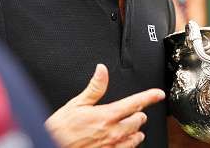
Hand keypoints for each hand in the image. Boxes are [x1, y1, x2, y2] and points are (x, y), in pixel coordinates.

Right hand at [45, 64, 165, 147]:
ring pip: (136, 137)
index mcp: (106, 115)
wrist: (50, 146)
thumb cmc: (60, 130)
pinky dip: (128, 143)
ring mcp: (113, 146)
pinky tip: (121, 140)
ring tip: (127, 126)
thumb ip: (94, 87)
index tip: (159, 94)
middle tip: (132, 111)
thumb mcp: (76, 104)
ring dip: (135, 130)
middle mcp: (113, 132)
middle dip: (138, 114)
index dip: (150, 96)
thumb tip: (102, 70)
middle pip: (138, 120)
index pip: (135, 102)